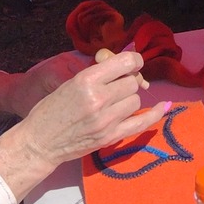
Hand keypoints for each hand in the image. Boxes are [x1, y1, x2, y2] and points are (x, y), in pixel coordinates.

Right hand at [10, 52, 152, 167]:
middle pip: (132, 83)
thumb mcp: (70, 83)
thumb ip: (98, 73)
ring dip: (129, 99)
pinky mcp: (110, 137)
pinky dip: (155, 114)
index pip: (125, 62)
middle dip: (127, 82)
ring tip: (114, 103)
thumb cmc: (50, 109)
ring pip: (135, 101)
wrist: (39, 142)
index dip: (133, 61)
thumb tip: (126, 64)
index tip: (132, 64)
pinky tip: (164, 106)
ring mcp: (106, 120)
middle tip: (116, 87)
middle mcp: (99, 99)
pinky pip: (141, 123)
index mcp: (87, 80)